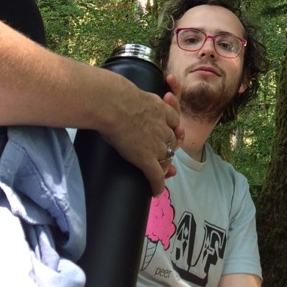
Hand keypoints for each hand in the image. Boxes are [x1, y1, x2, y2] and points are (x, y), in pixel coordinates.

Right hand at [99, 75, 180, 195]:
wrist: (113, 104)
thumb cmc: (115, 96)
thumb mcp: (133, 93)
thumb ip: (135, 99)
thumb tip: (119, 96)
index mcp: (161, 109)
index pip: (173, 122)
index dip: (172, 130)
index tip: (172, 133)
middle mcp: (163, 127)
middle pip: (171, 142)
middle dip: (169, 149)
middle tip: (167, 157)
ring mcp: (156, 144)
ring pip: (166, 159)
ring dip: (163, 166)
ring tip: (159, 172)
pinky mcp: (147, 159)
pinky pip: (157, 176)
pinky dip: (157, 185)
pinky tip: (155, 192)